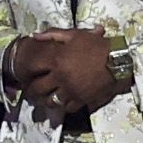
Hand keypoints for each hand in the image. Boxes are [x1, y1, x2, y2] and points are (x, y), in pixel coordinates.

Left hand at [6, 29, 120, 117]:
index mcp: (56, 60)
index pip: (33, 69)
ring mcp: (70, 91)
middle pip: (39, 89)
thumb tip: (34, 35)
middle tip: (33, 91)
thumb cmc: (95, 46)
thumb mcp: (74, 35)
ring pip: (52, 101)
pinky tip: (65, 101)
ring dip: (48, 100)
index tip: (26, 74)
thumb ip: (52, 34)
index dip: (27, 72)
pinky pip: (68, 108)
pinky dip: (65, 106)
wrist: (116, 61)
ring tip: (48, 98)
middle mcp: (60, 78)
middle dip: (33, 91)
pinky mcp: (81, 100)